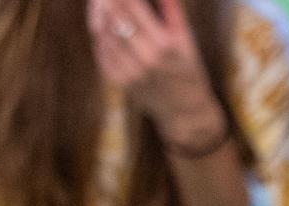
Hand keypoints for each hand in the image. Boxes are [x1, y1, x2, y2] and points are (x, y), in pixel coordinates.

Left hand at [93, 0, 222, 143]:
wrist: (186, 112)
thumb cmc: (188, 71)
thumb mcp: (187, 40)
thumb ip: (173, 11)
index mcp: (164, 45)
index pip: (133, 7)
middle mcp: (145, 58)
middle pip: (114, 18)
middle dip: (106, 1)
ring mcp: (130, 71)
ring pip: (104, 34)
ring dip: (99, 16)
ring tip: (100, 5)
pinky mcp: (120, 81)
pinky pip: (102, 52)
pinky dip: (100, 36)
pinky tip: (103, 27)